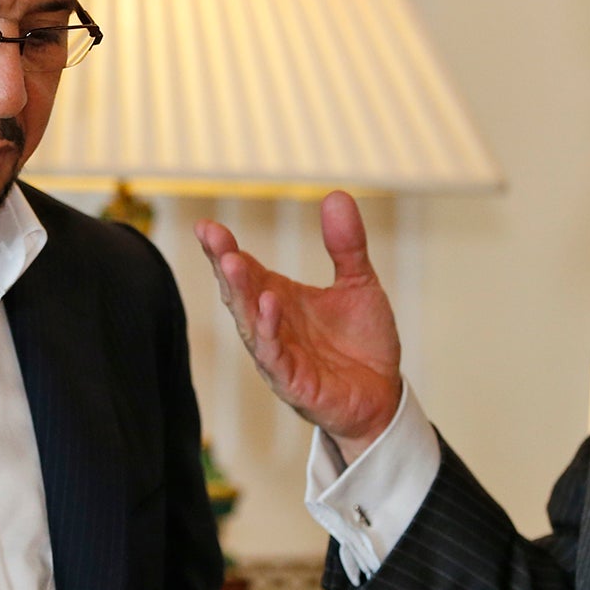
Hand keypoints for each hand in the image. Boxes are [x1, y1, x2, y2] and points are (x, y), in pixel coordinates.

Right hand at [195, 192, 402, 462]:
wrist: (383, 395)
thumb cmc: (362, 343)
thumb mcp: (359, 284)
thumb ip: (346, 245)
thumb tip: (336, 194)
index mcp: (279, 299)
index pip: (245, 271)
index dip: (224, 250)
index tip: (206, 226)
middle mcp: (271, 326)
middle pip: (240, 293)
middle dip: (225, 266)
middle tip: (214, 238)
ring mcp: (279, 356)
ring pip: (250, 324)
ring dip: (241, 295)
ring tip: (233, 263)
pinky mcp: (294, 383)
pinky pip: (275, 357)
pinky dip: (269, 332)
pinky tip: (269, 305)